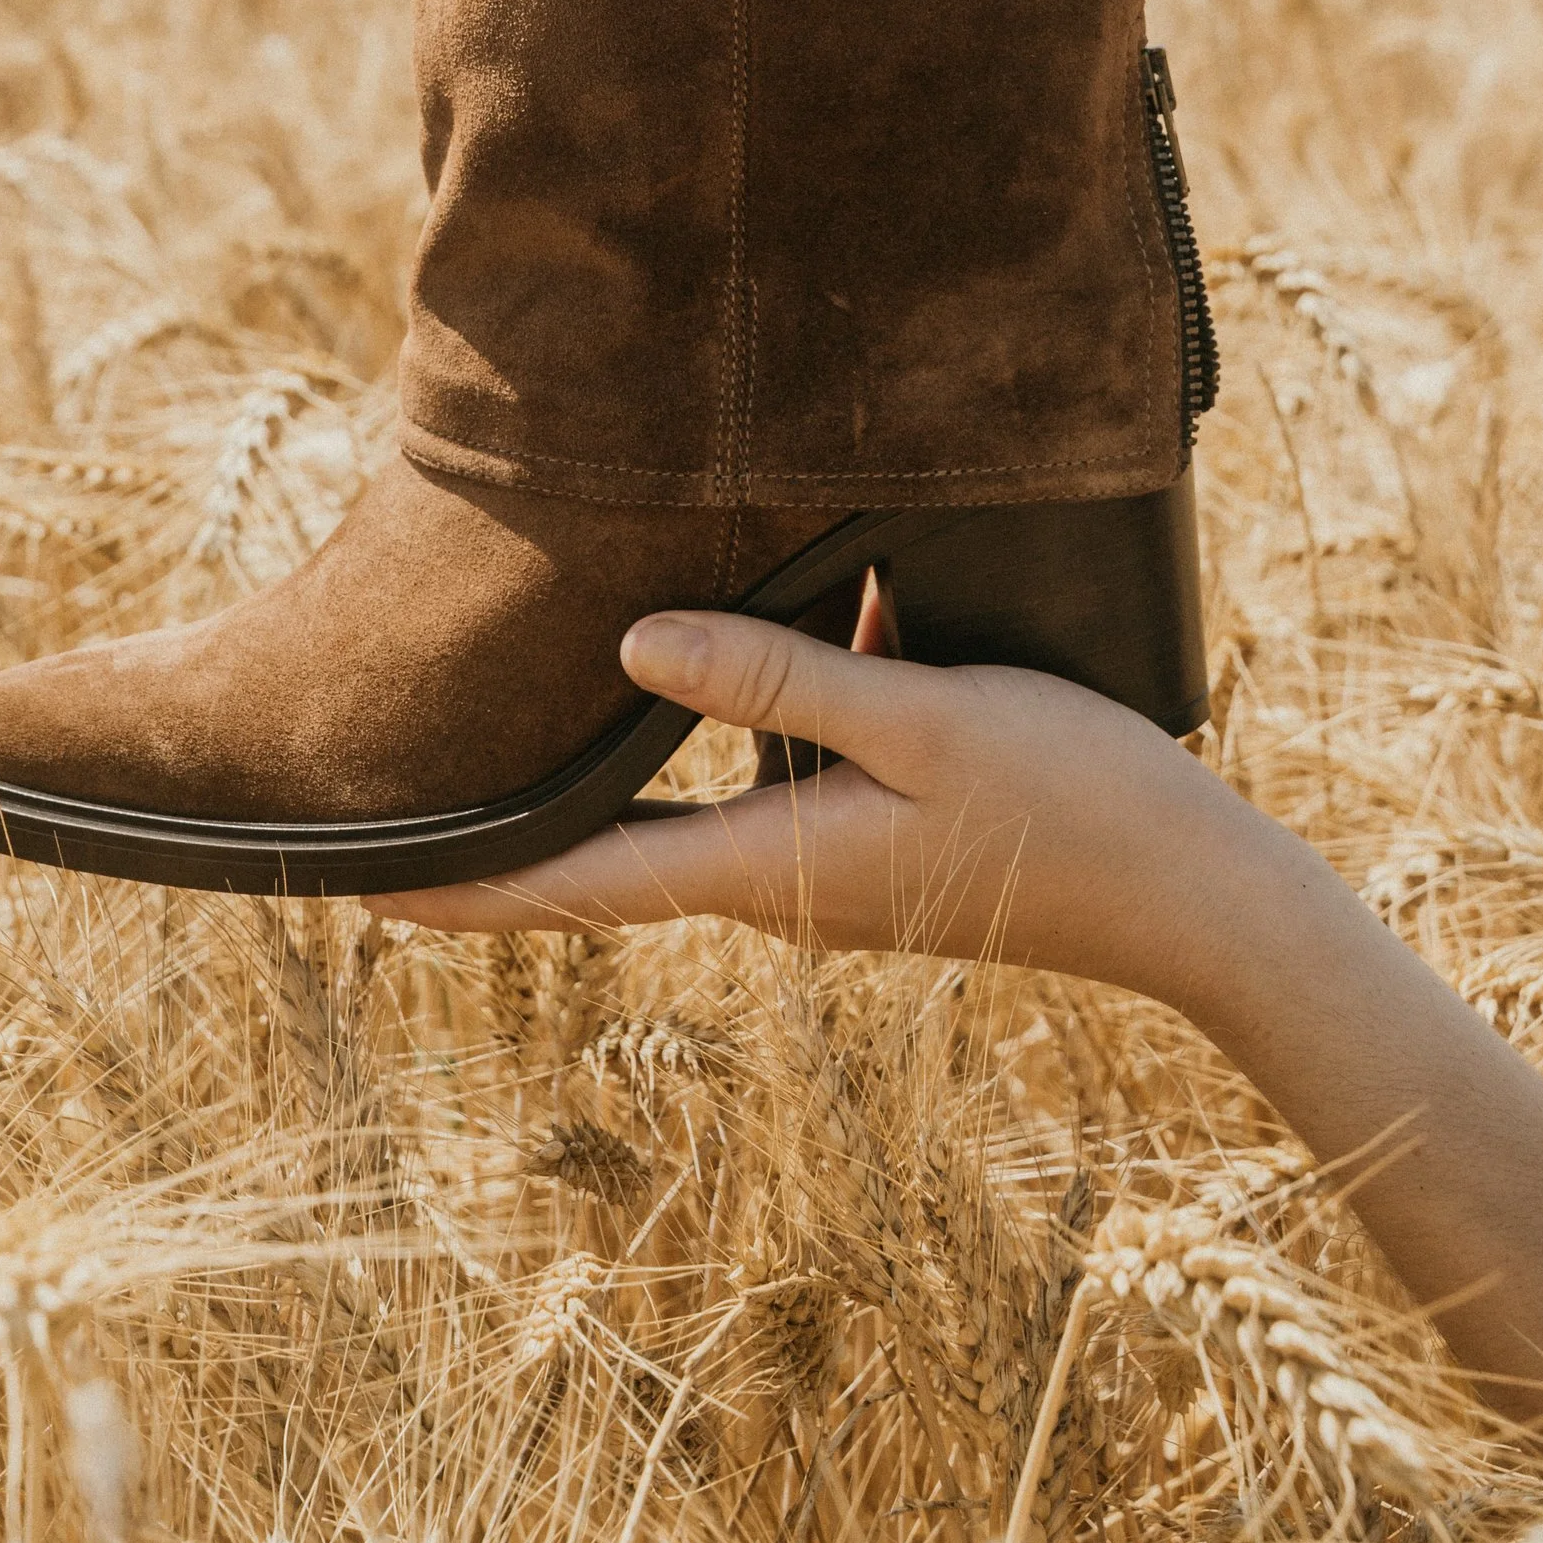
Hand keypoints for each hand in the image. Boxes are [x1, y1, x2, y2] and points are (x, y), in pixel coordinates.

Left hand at [364, 588, 1225, 994]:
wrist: (1194, 897)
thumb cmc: (1068, 803)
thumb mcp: (924, 717)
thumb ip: (780, 679)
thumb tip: (630, 646)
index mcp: (769, 870)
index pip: (575, 884)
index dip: (457, 888)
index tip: (349, 887)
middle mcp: (778, 885)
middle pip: (607, 859)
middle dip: (502, 837)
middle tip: (389, 810)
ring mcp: (827, 871)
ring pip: (684, 816)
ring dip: (607, 780)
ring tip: (520, 723)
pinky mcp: (876, 843)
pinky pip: (763, 787)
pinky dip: (719, 739)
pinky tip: (737, 658)